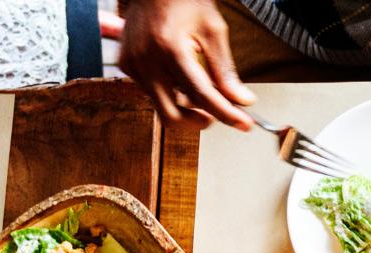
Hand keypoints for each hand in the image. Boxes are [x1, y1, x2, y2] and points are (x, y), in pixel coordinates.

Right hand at [120, 0, 255, 129]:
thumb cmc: (183, 0)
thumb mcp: (213, 31)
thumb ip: (225, 70)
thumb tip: (242, 100)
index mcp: (169, 48)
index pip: (201, 95)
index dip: (225, 114)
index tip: (243, 123)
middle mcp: (146, 59)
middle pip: (172, 115)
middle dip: (198, 121)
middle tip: (218, 115)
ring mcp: (133, 64)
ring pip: (162, 105)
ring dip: (186, 105)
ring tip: (201, 85)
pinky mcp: (127, 66)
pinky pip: (152, 92)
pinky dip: (171, 92)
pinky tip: (181, 75)